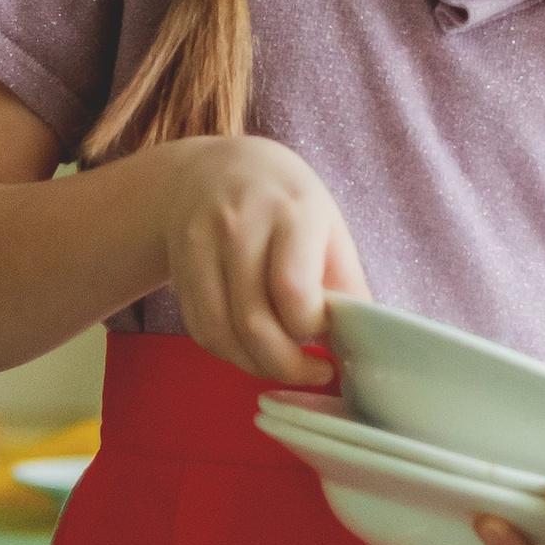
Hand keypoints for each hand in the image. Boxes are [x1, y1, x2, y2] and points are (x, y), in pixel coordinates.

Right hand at [156, 136, 366, 382]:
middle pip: (254, 321)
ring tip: (285, 366)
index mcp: (290, 209)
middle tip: (315, 373)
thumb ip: (347, 280)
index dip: (313, 327)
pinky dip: (230, 354)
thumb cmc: (284, 201)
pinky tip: (253, 350)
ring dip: (257, 367)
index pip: (293, 289)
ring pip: (222, 334)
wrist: (212, 171)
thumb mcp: (327, 224)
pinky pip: (202, 331)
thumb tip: (366, 338)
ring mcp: (201, 246)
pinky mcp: (178, 269)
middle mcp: (239, 224)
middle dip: (288, 365)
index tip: (330, 336)